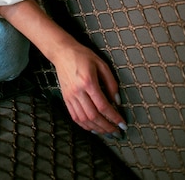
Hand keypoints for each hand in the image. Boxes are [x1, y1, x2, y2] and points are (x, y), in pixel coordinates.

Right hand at [0, 0, 126, 134]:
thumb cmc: (83, 56)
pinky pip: (75, 117)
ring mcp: (70, 96)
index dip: (114, 118)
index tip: (123, 124)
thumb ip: (111, 83)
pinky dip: (85, 126)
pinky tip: (93, 128)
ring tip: (107, 132)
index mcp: (88, 82)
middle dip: (107, 127)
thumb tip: (117, 101)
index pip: (103, 106)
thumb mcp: (101, 64)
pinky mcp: (65, 98)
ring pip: (84, 120)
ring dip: (97, 129)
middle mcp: (78, 91)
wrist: (62, 52)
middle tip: (117, 132)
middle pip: (94, 116)